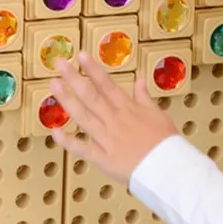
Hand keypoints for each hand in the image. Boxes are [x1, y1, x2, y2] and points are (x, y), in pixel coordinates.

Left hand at [48, 52, 177, 181]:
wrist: (168, 168)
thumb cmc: (165, 142)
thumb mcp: (158, 114)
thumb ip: (144, 98)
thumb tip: (140, 80)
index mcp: (127, 109)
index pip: (107, 84)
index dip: (93, 69)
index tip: (81, 55)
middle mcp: (114, 120)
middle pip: (91, 96)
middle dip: (74, 79)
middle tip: (59, 64)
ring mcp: (106, 138)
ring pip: (83, 117)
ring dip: (67, 100)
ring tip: (54, 86)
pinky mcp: (103, 158)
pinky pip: (82, 148)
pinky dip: (68, 141)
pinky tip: (54, 131)